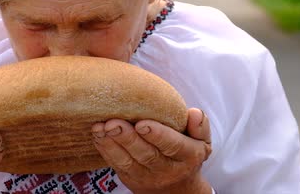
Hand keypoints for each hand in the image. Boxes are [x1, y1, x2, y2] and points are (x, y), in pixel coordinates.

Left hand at [92, 108, 212, 193]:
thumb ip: (200, 126)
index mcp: (187, 155)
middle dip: (128, 138)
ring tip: (100, 128)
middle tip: (113, 123)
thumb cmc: (186, 153)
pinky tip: (97, 134)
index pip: (173, 145)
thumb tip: (193, 112)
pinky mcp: (130, 178)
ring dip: (111, 144)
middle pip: (146, 154)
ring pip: (127, 161)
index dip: (157, 135)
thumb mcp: (202, 141)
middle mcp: (167, 169)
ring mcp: (147, 175)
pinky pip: (116, 165)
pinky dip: (104, 149)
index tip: (142, 123)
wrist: (177, 188)